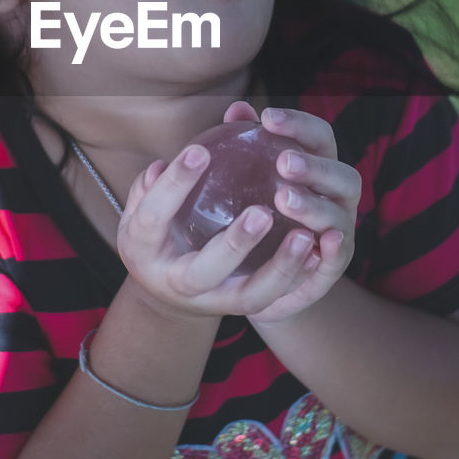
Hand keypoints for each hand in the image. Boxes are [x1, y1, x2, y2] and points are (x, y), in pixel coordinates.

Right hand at [115, 116, 351, 321]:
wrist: (165, 295)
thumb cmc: (154, 236)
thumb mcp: (141, 210)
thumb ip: (152, 185)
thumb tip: (166, 162)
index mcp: (142, 250)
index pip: (153, 218)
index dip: (174, 185)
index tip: (199, 151)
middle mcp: (175, 283)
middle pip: (202, 272)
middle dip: (233, 245)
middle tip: (262, 212)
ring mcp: (209, 301)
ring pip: (248, 297)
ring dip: (279, 268)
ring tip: (305, 236)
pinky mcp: (238, 307)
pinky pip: (270, 299)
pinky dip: (295, 277)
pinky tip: (317, 251)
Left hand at [222, 101, 358, 324]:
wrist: (259, 271)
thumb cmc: (256, 211)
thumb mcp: (247, 178)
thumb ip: (244, 143)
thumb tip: (236, 109)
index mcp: (318, 167)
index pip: (318, 137)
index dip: (299, 124)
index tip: (267, 117)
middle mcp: (335, 196)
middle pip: (341, 174)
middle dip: (315, 167)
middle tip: (282, 162)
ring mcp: (339, 231)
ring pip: (338, 216)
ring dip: (314, 206)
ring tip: (283, 199)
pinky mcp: (332, 266)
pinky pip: (339, 259)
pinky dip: (334, 249)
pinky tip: (320, 241)